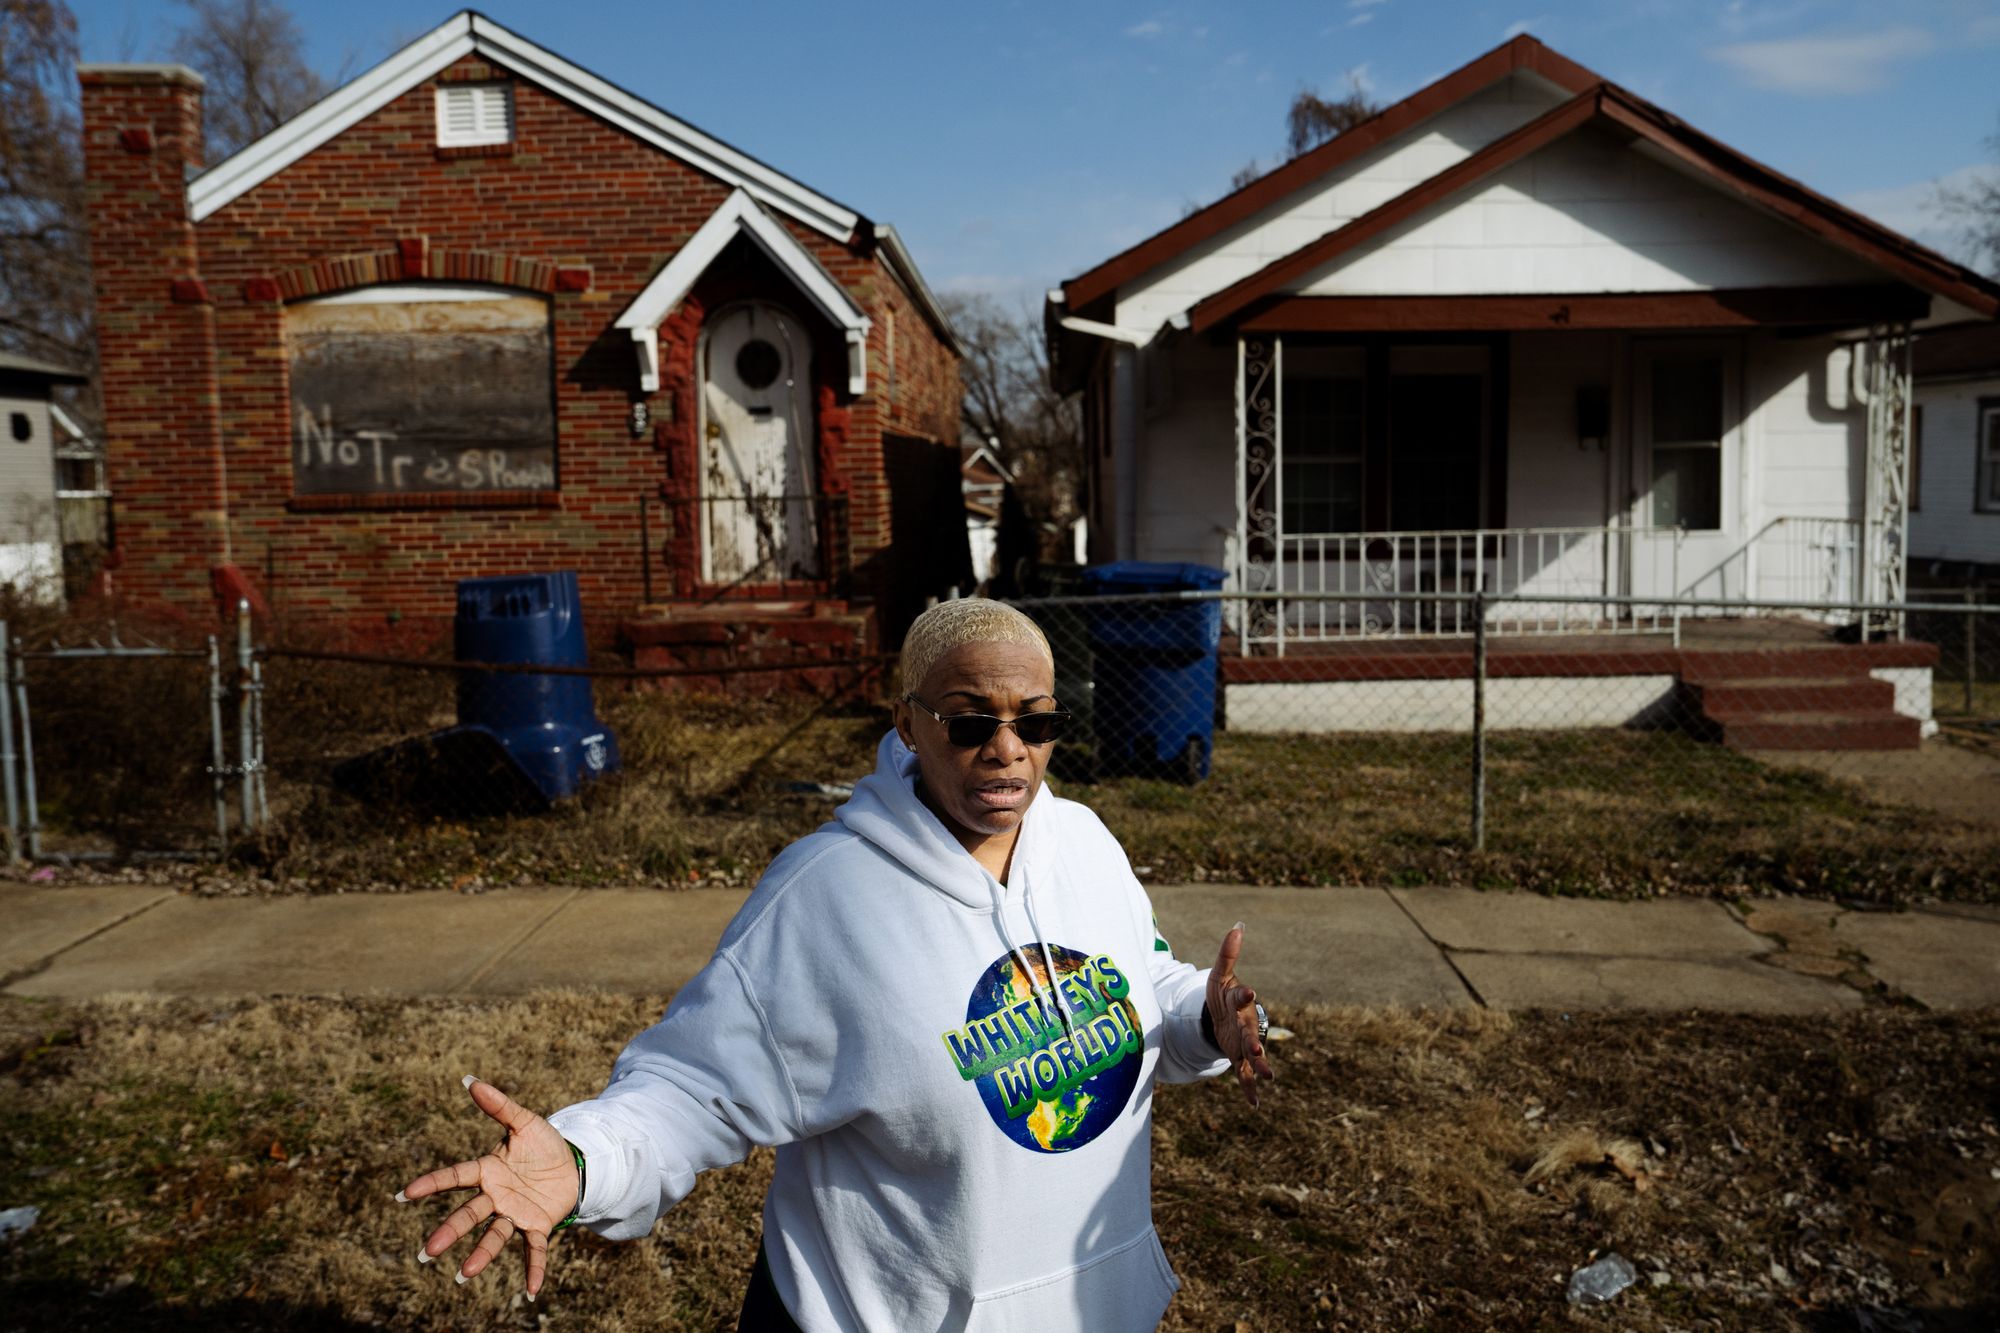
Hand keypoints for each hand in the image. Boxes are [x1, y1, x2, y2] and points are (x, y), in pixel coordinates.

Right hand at [398, 1076, 578, 1296]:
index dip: (430, 1184)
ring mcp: (515, 1213)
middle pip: (469, 1214)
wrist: (572, 1162)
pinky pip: (534, 1250)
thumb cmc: (542, 1144)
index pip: (455, 1177)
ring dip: (480, 1255)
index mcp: (487, 1170)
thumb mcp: (524, 1121)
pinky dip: (533, 1270)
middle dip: (449, 1232)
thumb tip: (469, 1080)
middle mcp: (495, 1196)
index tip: (403, 1194)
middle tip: (428, 1251)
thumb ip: (499, 1105)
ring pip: (494, 1236)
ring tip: (463, 1274)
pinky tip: (531, 1292)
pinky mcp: (537, 1225)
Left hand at [1207, 923, 1275, 1107]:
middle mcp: (1245, 1023)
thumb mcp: (1221, 974)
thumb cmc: (1223, 993)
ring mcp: (1244, 1042)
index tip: (1249, 991)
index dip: (1244, 993)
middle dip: (1254, 1041)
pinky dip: (1250, 1089)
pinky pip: (1245, 1075)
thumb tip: (1238, 925)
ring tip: (1269, 1078)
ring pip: (1252, 1056)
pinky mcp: (1239, 1058)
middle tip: (1256, 1049)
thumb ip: (1228, 953)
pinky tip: (1255, 1105)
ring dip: (1259, 1067)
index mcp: (1239, 1000)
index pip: (1241, 995)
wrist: (1224, 1014)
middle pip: (1250, 1032)